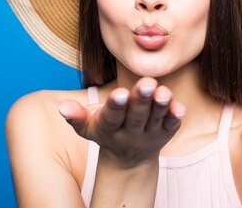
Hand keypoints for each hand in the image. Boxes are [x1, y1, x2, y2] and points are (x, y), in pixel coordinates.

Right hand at [57, 78, 185, 166]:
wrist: (130, 158)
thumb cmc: (106, 131)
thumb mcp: (88, 127)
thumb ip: (76, 116)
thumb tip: (62, 106)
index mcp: (110, 128)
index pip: (112, 117)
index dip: (116, 106)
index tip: (119, 93)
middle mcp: (131, 132)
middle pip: (136, 116)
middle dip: (141, 100)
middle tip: (148, 82)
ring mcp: (150, 133)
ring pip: (156, 119)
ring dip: (160, 106)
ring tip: (164, 91)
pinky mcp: (166, 132)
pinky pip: (172, 125)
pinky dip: (175, 117)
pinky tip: (179, 106)